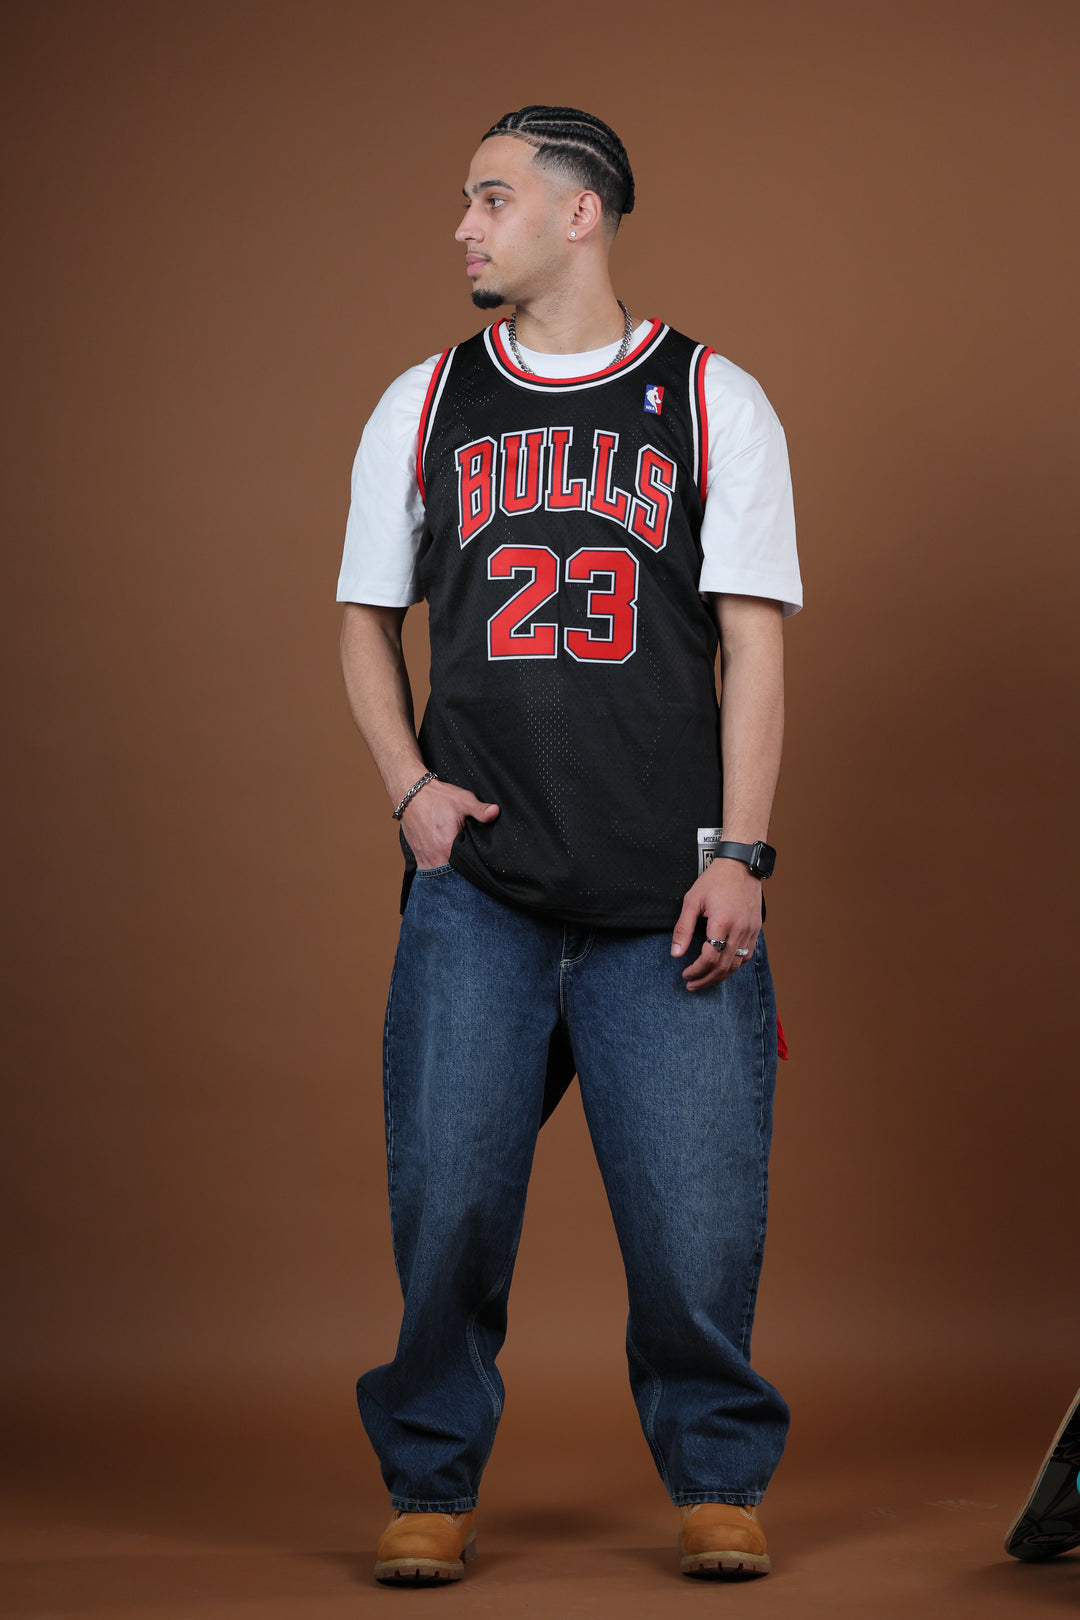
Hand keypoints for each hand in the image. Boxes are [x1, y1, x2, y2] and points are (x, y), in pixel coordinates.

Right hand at [400, 778, 498, 868]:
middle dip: (462, 875)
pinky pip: (428, 871)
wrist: (411, 793)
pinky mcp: (417, 856)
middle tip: (472, 869)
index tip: (481, 868)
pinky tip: (446, 865)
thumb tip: (496, 812)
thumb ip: (481, 810)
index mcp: (447, 847)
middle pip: (452, 876)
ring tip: (459, 871)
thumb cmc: (437, 797)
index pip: (465, 870)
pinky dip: (437, 871)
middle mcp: (434, 857)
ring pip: (439, 876)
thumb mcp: (463, 801)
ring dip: (448, 875)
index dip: (474, 871)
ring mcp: (424, 858)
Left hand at [670, 859, 761, 989]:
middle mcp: (739, 929)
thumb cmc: (715, 880)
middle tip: (691, 985)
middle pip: (723, 966)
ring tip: (704, 981)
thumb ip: (683, 929)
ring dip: (720, 977)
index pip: (710, 958)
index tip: (685, 974)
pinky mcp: (756, 930)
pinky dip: (733, 967)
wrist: (741, 865)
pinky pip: (746, 956)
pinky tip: (722, 969)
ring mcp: (750, 931)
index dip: (696, 970)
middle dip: (706, 979)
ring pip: (736, 964)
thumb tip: (675, 953)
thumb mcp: (692, 901)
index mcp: (722, 922)